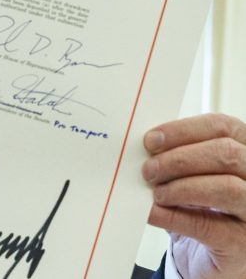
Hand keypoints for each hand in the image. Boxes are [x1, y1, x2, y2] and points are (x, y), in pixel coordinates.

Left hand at [143, 113, 245, 277]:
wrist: (208, 254)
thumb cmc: (201, 206)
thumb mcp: (192, 175)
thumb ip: (178, 157)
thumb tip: (146, 147)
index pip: (223, 127)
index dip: (184, 130)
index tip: (151, 140)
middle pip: (226, 154)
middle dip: (180, 159)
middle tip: (149, 170)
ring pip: (226, 188)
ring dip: (181, 187)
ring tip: (156, 193)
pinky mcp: (242, 244)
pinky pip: (208, 226)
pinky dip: (174, 217)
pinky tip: (153, 213)